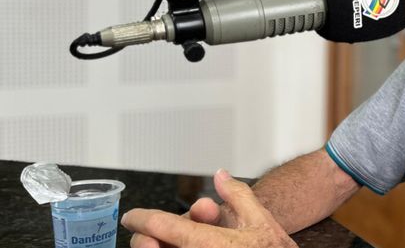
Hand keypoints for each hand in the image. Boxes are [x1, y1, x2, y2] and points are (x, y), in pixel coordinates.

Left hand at [122, 169, 296, 247]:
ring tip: (167, 242)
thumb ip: (238, 195)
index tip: (132, 217)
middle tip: (148, 235)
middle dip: (147, 238)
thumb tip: (221, 175)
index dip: (141, 218)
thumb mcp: (261, 220)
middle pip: (151, 247)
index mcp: (208, 243)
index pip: (162, 226)